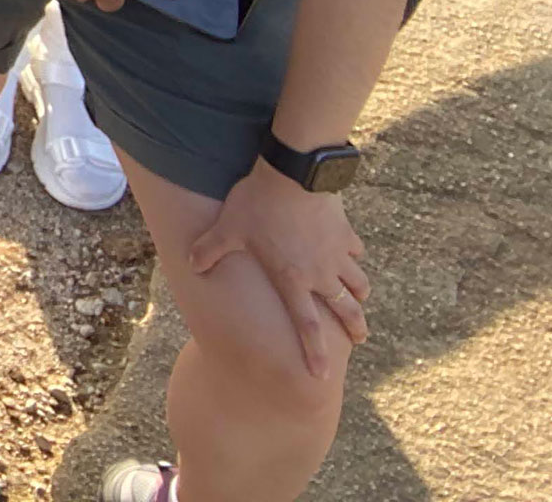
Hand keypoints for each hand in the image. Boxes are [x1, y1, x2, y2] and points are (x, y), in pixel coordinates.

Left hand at [190, 160, 370, 377]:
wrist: (293, 175)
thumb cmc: (257, 204)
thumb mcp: (227, 228)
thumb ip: (210, 250)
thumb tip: (191, 264)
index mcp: (292, 279)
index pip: (306, 326)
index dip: (315, 353)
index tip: (321, 375)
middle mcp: (321, 273)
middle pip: (345, 310)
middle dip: (355, 327)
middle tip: (360, 338)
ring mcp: (337, 253)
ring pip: (358, 282)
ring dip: (359, 294)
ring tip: (360, 300)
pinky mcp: (345, 232)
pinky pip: (355, 250)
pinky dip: (354, 256)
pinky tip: (352, 253)